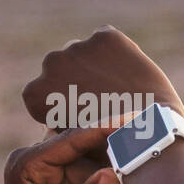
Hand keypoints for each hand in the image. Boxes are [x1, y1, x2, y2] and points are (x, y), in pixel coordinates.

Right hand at [21, 26, 183, 129]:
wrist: (149, 132)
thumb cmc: (109, 146)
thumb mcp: (71, 141)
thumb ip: (56, 120)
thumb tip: (55, 113)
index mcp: (35, 92)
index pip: (44, 92)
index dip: (62, 103)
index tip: (81, 115)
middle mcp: (50, 64)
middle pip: (62, 67)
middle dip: (76, 78)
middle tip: (102, 100)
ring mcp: (78, 46)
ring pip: (84, 53)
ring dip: (94, 65)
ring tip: (117, 88)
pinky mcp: (105, 37)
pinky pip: (107, 42)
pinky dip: (116, 53)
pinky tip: (128, 74)